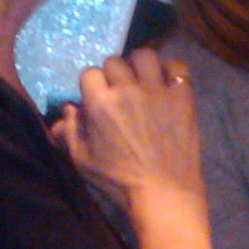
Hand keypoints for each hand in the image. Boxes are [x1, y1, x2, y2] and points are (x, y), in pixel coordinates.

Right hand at [52, 48, 203, 213]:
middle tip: (119, 92)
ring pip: (144, 55)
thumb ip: (69, 131)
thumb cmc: (118, 180)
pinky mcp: (181, 95)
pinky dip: (170, 70)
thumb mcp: (82, 161)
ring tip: (142, 80)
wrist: (163, 193)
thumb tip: (67, 109)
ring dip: (139, 65)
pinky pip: (176, 66)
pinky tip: (165, 83)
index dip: (91, 86)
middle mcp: (127, 88)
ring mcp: (157, 89)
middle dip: (113, 75)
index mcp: (100, 102)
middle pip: (114, 61)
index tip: (96, 99)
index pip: (88, 73)